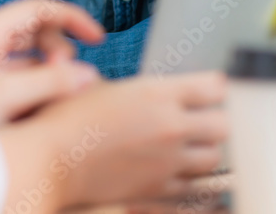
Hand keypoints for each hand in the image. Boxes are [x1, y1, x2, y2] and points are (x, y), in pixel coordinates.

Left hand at [0, 0, 104, 123]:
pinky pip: (17, 74)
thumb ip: (50, 83)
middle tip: (66, 78)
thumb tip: (89, 75)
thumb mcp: (6, 97)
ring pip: (27, 55)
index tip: (97, 38)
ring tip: (58, 94)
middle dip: (58, 50)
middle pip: (34, 31)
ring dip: (48, 70)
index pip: (37, 10)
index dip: (71, 19)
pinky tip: (43, 104)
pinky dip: (35, 84)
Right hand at [27, 72, 227, 207]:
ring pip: (215, 157)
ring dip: (207, 150)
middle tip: (204, 118)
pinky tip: (180, 171)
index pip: (214, 87)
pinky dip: (193, 179)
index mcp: (156, 92)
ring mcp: (168, 161)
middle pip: (224, 124)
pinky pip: (196, 186)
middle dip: (216, 119)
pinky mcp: (160, 189)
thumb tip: (154, 91)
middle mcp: (170, 126)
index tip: (210, 90)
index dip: (215, 87)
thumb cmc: (66, 118)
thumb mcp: (102, 87)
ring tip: (193, 146)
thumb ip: (136, 89)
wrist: (51, 159)